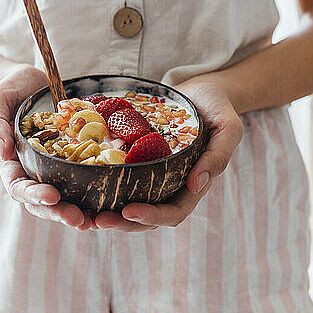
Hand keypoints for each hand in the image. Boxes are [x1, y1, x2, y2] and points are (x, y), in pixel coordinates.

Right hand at [0, 63, 95, 229]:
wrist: (31, 83)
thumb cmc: (10, 90)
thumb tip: (2, 151)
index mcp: (10, 161)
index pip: (18, 185)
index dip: (34, 194)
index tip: (52, 196)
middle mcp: (31, 170)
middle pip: (41, 201)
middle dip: (59, 212)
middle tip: (79, 220)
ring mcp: (51, 168)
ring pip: (62, 198)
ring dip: (76, 211)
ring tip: (93, 222)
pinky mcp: (70, 161)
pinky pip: (80, 180)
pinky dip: (91, 194)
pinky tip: (107, 204)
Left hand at [95, 77, 242, 231]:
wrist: (201, 90)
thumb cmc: (218, 107)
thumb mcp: (228, 127)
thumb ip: (218, 155)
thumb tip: (197, 185)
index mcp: (193, 185)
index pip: (174, 211)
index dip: (152, 216)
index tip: (129, 211)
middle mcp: (172, 185)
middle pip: (147, 216)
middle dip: (123, 222)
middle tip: (98, 220)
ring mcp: (154, 174)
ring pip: (130, 202)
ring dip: (110, 210)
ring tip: (86, 213)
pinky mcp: (139, 160)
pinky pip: (122, 177)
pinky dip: (105, 184)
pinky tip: (84, 183)